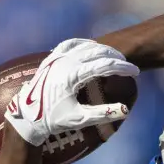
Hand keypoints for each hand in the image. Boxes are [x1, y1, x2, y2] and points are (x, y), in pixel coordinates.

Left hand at [4, 39, 137, 146]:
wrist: (27, 117)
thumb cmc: (53, 120)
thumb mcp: (78, 119)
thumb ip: (102, 114)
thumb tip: (125, 111)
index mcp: (72, 74)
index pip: (104, 65)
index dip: (122, 68)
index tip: (135, 73)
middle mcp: (65, 61)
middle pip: (98, 51)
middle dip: (116, 58)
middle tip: (127, 66)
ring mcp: (56, 57)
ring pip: (85, 45)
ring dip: (102, 50)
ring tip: (114, 58)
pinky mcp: (50, 58)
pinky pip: (70, 44)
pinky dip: (84, 44)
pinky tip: (91, 47)